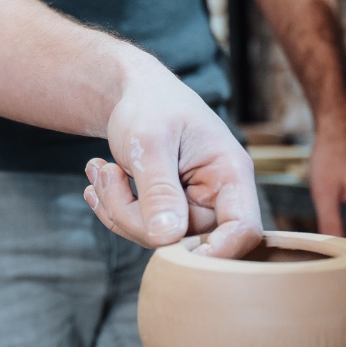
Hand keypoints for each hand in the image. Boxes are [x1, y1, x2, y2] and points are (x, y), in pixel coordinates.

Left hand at [84, 76, 262, 259]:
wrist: (135, 94)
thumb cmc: (150, 106)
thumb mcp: (149, 142)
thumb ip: (159, 189)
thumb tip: (167, 238)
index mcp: (230, 173)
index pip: (243, 229)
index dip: (218, 252)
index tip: (173, 251)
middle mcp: (218, 195)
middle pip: (186, 240)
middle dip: (135, 216)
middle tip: (107, 175)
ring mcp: (194, 206)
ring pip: (158, 239)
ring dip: (118, 209)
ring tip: (102, 169)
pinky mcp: (171, 212)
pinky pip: (143, 230)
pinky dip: (114, 209)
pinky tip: (102, 180)